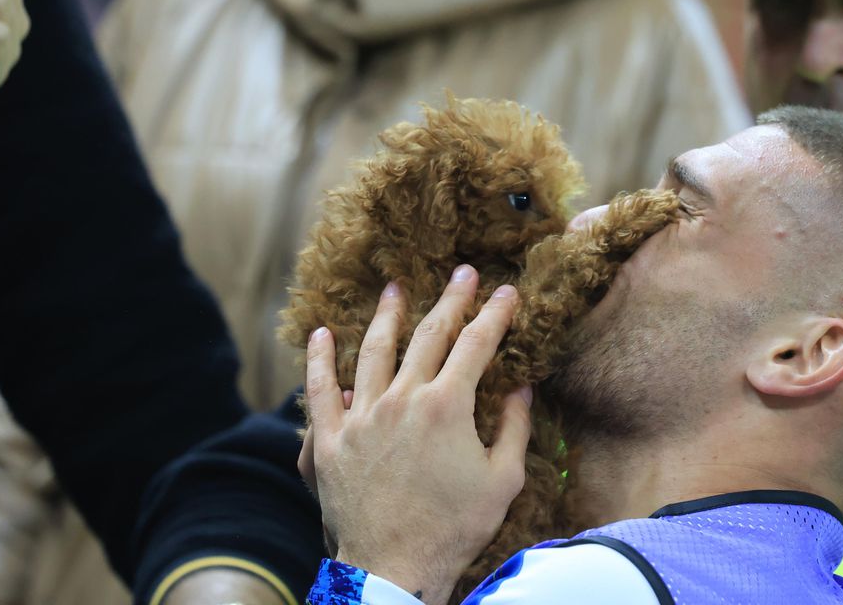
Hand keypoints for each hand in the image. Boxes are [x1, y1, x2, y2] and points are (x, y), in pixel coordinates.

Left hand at [303, 268, 532, 604]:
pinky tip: (321, 335)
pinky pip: (319, 391)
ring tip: (395, 289)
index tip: (507, 292)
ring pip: (374, 352)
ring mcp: (361, 417)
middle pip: (429, 335)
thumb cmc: (455, 529)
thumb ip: (514, 429)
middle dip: (451, 300)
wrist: (393, 568)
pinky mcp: (329, 441)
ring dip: (387, 316)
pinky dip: (319, 360)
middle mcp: (402, 400)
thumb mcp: (502, 480)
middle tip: (462, 273)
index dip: (495, 314)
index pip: (476, 344)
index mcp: (447, 406)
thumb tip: (523, 388)